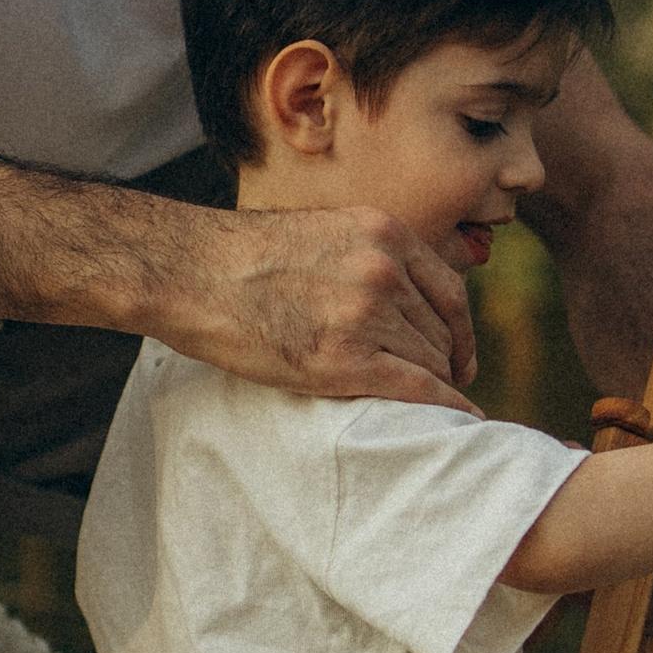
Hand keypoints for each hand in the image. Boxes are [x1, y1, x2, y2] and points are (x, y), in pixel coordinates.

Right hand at [168, 205, 478, 405]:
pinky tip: (459, 420)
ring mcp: (367, 313)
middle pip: (441, 331)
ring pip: (430, 362)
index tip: (460, 358)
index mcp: (384, 233)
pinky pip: (417, 388)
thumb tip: (397, 294)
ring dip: (434, 387)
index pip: (450, 292)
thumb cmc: (241, 258)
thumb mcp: (323, 233)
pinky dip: (445, 406)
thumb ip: (366, 256)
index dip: (461, 332)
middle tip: (440, 390)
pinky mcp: (345, 359)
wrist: (191, 271)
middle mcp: (385, 269)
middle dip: (444, 364)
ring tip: (430, 408)